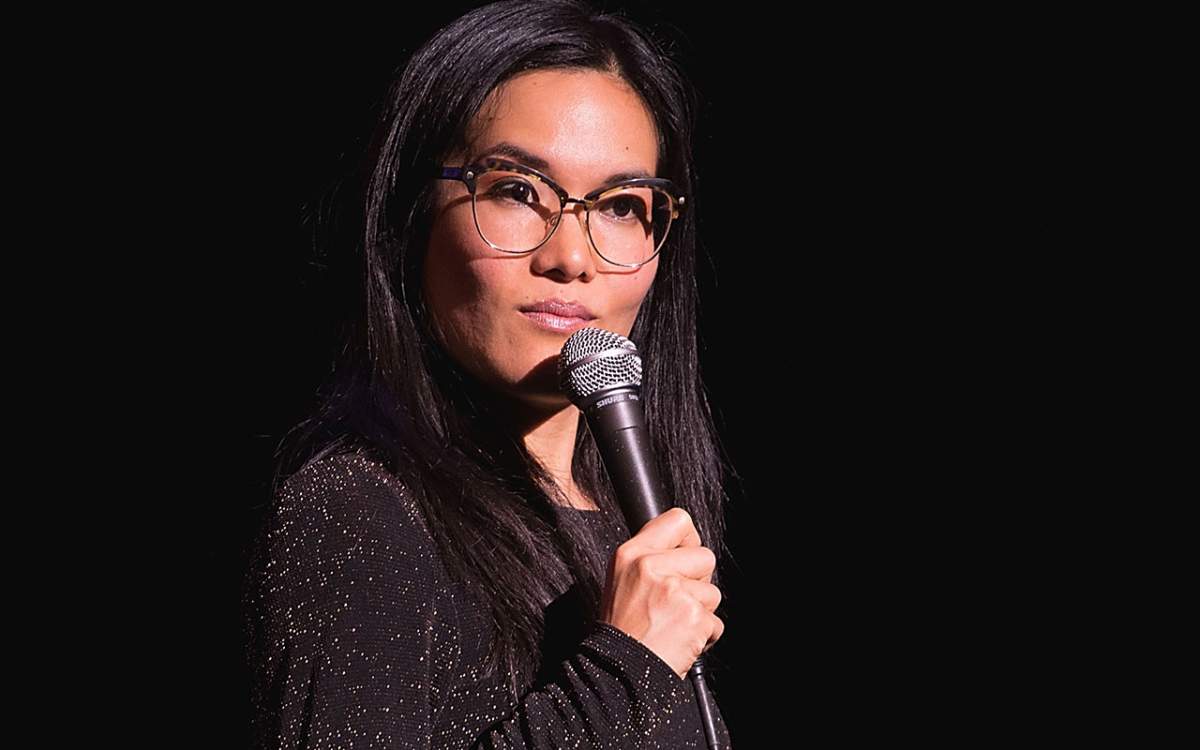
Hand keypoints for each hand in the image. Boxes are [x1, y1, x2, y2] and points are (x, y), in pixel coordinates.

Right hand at [599, 507, 724, 679]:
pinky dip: (704, 636)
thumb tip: (684, 546)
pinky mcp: (693, 617)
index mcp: (630, 554)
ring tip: (673, 625)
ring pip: (712, 592)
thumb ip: (649, 560)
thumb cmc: (622, 632)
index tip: (684, 559)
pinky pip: (716, 622)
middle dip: (698, 581)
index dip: (688, 541)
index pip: (677, 520)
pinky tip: (680, 640)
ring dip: (700, 612)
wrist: (618, 673)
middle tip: (674, 602)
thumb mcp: (621, 581)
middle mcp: (650, 566)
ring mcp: (673, 591)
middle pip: (705, 556)